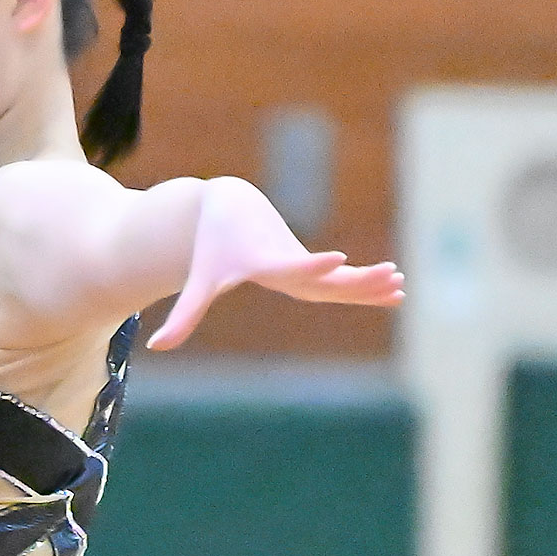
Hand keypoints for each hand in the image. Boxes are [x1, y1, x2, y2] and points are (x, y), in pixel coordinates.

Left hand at [146, 175, 403, 351]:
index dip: (312, 265)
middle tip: (391, 277)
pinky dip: (364, 283)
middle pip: (326, 278)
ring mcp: (301, 264)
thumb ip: (183, 316)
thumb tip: (156, 348)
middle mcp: (289, 263)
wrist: (224, 207)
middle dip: (357, 280)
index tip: (337, 259)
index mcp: (265, 264)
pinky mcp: (308, 263)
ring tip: (400, 284)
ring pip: (339, 279)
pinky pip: (341, 278)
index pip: (292, 267)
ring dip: (369, 282)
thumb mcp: (198, 283)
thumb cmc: (209, 249)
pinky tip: (393, 290)